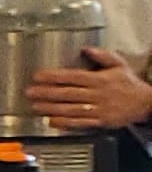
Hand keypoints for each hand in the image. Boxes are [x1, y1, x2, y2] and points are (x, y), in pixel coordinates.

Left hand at [29, 49, 151, 133]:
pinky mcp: (100, 121)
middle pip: (68, 93)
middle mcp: (97, 94)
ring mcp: (99, 109)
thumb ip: (102, 55)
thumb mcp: (119, 65)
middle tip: (30, 92)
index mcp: (100, 79)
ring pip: (71, 109)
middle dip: (47, 93)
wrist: (146, 103)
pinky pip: (80, 123)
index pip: (73, 77)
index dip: (54, 76)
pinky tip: (52, 121)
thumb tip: (86, 48)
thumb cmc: (129, 83)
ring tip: (35, 106)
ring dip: (52, 108)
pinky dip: (66, 123)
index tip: (38, 76)